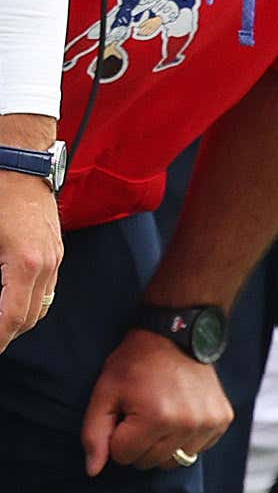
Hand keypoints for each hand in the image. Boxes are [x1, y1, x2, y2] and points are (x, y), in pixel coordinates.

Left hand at [0, 172, 56, 354]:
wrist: (20, 159)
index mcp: (25, 262)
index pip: (11, 317)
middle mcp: (47, 263)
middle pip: (31, 317)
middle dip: (7, 334)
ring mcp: (55, 255)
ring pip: (42, 304)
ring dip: (19, 319)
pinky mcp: (55, 248)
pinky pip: (47, 287)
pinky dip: (29, 301)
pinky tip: (9, 299)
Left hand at [80, 328, 231, 476]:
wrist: (176, 337)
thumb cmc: (135, 365)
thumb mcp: (104, 394)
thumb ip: (94, 435)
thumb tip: (92, 471)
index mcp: (155, 418)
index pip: (124, 456)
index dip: (117, 436)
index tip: (124, 414)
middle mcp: (187, 424)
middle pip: (150, 461)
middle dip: (139, 443)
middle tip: (141, 413)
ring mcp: (209, 422)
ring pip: (174, 460)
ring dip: (163, 445)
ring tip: (161, 416)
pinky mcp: (223, 420)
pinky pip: (197, 449)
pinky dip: (185, 439)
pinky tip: (180, 416)